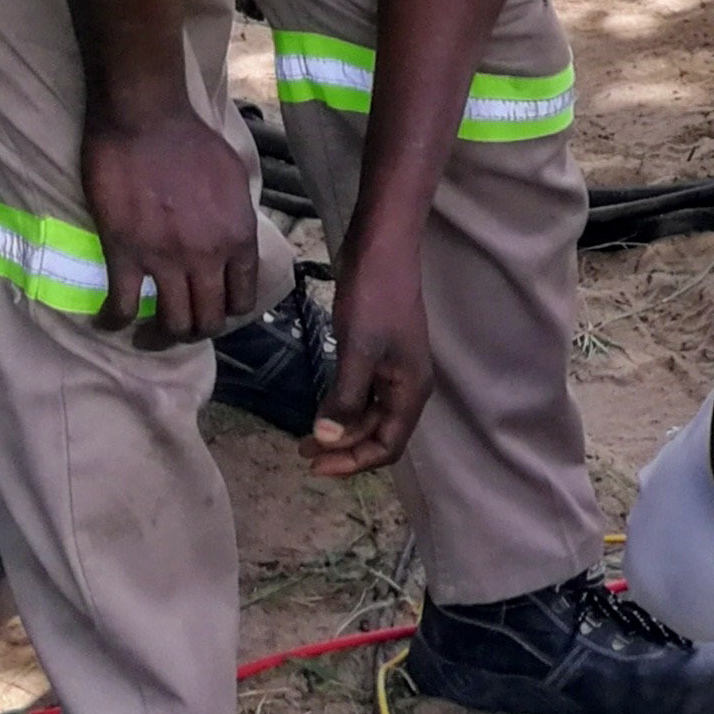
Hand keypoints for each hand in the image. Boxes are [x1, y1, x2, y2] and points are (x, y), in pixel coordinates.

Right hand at [81, 107, 260, 348]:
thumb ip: (237, 217)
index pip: (243, 299)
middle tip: (177, 328)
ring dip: (160, 336)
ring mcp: (166, 258)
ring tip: (146, 334)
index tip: (210, 308)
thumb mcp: (235, 180)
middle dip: (194, 331)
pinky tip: (108, 320)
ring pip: (172, 323)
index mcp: (238, 237)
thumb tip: (232, 239)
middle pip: (208, 320)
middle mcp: (208, 256)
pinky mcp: (125, 253)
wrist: (146, 118)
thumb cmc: (192, 140)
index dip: (226, 310)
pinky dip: (114, 320)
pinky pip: (122, 306)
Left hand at [305, 239, 433, 477]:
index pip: (387, 446)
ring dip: (342, 430)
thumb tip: (327, 439)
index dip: (353, 462)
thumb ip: (346, 398)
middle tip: (303, 451)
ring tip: (307, 436)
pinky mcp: (379, 354)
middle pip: (379, 435)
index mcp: (411, 390)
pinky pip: (364, 395)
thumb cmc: (374, 298)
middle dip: (343, 449)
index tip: (314, 465)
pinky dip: (343, 407)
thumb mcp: (359, 350)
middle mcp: (407, 386)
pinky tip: (322, 405)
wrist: (382, 249)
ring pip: (370, 416)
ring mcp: (394, 370)